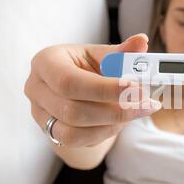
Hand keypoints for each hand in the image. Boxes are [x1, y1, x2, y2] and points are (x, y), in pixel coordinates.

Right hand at [24, 34, 160, 147]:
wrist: (75, 87)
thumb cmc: (87, 66)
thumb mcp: (102, 55)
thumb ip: (121, 52)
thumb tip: (142, 41)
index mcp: (46, 62)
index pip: (70, 81)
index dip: (105, 89)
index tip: (137, 89)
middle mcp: (36, 88)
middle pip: (73, 111)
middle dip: (116, 111)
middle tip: (147, 105)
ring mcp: (40, 113)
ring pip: (73, 132)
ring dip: (111, 125)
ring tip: (135, 112)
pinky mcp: (49, 131)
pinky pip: (77, 141)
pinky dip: (103, 133)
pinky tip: (120, 122)